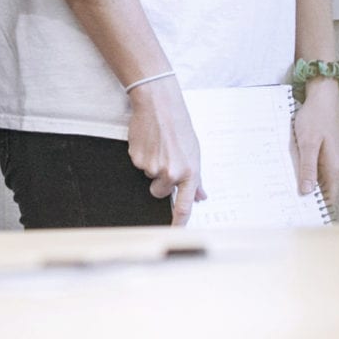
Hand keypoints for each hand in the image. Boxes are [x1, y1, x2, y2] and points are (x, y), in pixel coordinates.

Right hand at [126, 79, 205, 222]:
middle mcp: (171, 172)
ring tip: (157, 146)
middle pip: (159, 192)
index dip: (178, 223)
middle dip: (159, 182)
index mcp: (189, 172)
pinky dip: (141, 156)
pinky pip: (137, 165)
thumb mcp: (194, 152)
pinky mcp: (137, 158)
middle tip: (164, 161)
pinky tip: (148, 142)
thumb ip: (196, 178)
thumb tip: (201, 196)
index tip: (175, 233)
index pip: (183, 206)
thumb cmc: (179, 126)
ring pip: (147, 177)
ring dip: (151, 166)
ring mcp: (152, 167)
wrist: (159, 105)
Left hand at [291, 79, 338, 211]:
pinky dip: (304, 174)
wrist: (323, 97)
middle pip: (322, 191)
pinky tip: (291, 174)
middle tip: (286, 206)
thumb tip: (307, 191)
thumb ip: (308, 168)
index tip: (300, 215)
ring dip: (304, 186)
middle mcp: (335, 167)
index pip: (328, 198)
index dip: (316, 208)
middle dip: (307, 199)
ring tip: (285, 193)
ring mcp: (330, 160)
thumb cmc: (316, 118)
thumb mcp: (308, 144)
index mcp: (334, 168)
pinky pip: (315, 170)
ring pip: (318, 181)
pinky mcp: (324, 154)